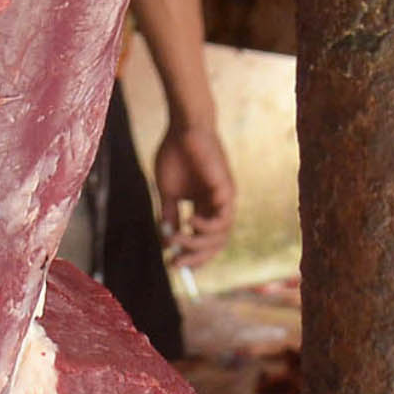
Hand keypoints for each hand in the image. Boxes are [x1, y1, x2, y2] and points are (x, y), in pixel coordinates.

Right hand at [155, 122, 235, 270]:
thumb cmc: (176, 154)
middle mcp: (217, 205)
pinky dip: (207, 227)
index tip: (174, 265)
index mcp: (204, 206)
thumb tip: (167, 241)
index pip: (204, 240)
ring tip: (177, 239)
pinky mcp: (227, 190)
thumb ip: (170, 215)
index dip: (191, 255)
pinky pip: (223, 219)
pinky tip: (190, 222)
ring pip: (220, 236)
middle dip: (195, 257)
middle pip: (214, 244)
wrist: (183, 128)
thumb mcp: (168, 192)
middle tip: (175, 263)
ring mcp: (224, 198)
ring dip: (197, 243)